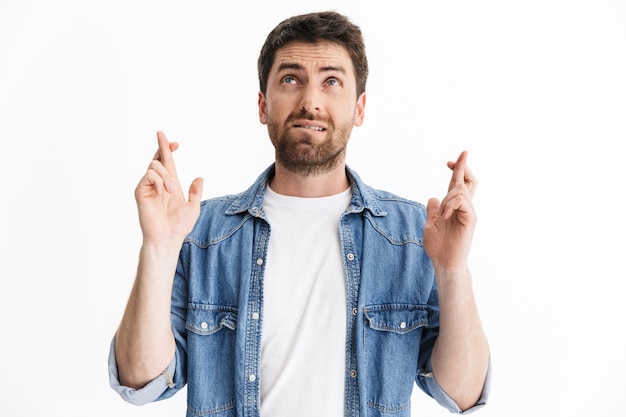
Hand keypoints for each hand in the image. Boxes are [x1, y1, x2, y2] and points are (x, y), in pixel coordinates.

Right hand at [135, 131, 203, 244]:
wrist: (168, 238)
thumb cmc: (179, 226)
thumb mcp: (193, 207)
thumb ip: (195, 192)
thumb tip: (199, 178)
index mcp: (170, 184)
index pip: (167, 162)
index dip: (168, 149)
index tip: (175, 143)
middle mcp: (158, 183)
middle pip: (158, 159)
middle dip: (165, 150)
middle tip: (174, 147)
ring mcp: (148, 187)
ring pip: (155, 166)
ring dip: (166, 176)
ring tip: (172, 191)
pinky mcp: (140, 192)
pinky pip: (149, 176)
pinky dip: (159, 181)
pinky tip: (163, 192)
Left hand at [424, 151, 476, 273]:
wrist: (444, 262)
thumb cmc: (438, 246)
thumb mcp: (430, 223)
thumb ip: (433, 210)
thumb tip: (433, 197)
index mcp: (454, 208)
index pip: (458, 185)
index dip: (457, 171)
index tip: (449, 161)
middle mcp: (464, 208)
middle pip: (468, 182)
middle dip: (463, 167)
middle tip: (458, 157)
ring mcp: (469, 212)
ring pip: (460, 190)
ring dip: (447, 199)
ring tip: (442, 215)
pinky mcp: (470, 219)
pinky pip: (462, 201)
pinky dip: (451, 204)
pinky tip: (445, 215)